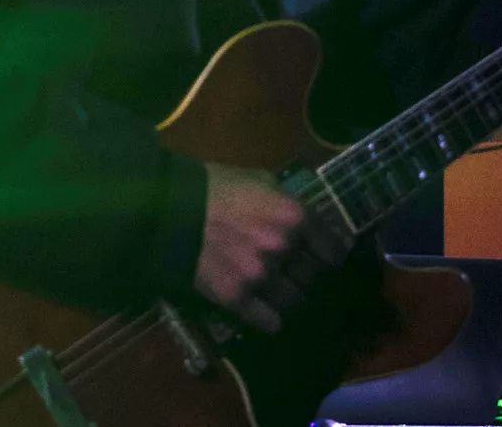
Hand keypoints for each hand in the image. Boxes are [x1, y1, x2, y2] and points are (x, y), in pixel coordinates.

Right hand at [193, 163, 347, 333]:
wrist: (169, 208)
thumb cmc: (215, 186)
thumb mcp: (258, 180)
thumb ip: (286, 201)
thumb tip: (303, 219)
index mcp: (294, 216)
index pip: (332, 247)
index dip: (330, 253)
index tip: (326, 257)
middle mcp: (284, 249)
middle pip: (313, 275)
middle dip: (305, 272)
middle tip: (294, 269)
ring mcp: (261, 276)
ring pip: (294, 300)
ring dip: (289, 294)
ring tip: (278, 289)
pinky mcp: (237, 298)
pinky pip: (268, 320)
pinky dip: (271, 319)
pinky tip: (268, 315)